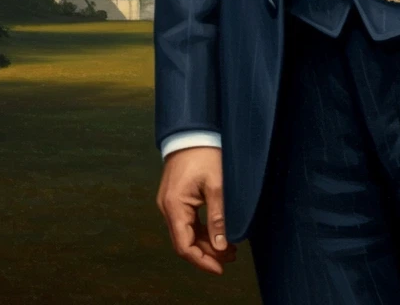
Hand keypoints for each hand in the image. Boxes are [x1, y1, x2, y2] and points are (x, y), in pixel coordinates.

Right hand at [156, 145, 236, 274]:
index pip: (184, 245)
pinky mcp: (177, 198)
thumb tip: (222, 245)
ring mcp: (171, 203)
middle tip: (232, 256)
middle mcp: (168, 207)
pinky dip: (202, 230)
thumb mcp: (216, 184)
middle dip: (208, 252)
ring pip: (187, 232)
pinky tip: (219, 233)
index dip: (202, 260)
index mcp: (174, 205)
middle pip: (186, 241)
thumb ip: (218, 215)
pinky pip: (188, 221)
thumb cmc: (205, 153)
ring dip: (206, 242)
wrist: (192, 130)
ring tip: (230, 248)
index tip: (220, 268)